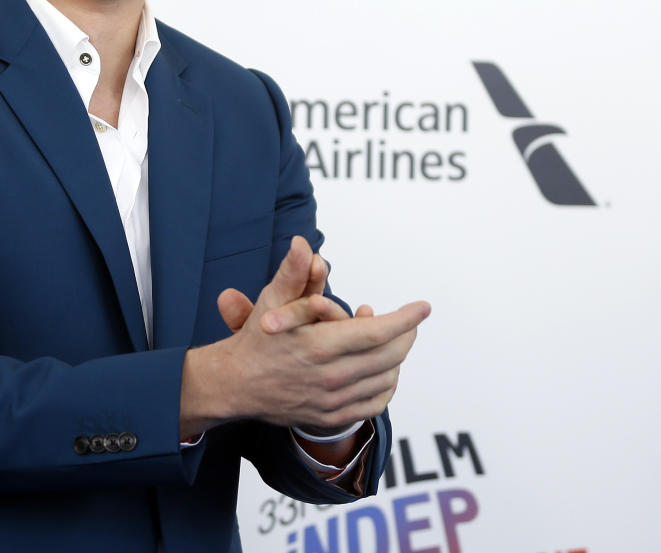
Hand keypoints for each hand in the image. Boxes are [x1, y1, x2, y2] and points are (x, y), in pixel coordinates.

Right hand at [180, 238, 429, 435]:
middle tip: (408, 321)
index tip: (423, 307)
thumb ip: (293, 273)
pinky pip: (376, 404)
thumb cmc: (258, 338)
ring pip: (386, 379)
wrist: (237, 384)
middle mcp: (330, 376)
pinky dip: (387, 385)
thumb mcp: (272, 301)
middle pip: (389, 356)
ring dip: (396, 357)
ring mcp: (333, 400)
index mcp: (319, 345)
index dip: (405, 319)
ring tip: (391, 340)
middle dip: (405, 334)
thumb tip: (302, 244)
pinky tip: (382, 369)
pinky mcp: (332, 416)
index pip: (377, 332)